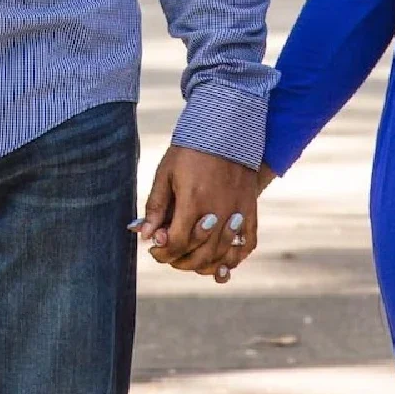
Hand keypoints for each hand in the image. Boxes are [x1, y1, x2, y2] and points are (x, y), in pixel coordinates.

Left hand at [133, 145, 257, 284]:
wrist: (226, 129)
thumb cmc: (190, 151)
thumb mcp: (166, 173)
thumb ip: (156, 206)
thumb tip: (145, 236)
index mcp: (193, 200)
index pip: (177, 243)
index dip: (163, 252)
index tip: (155, 249)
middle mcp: (218, 211)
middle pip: (200, 253)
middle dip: (180, 261)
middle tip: (169, 255)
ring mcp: (237, 211)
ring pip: (222, 253)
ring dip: (204, 264)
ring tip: (191, 259)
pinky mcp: (250, 208)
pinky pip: (248, 243)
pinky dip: (236, 257)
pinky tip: (222, 261)